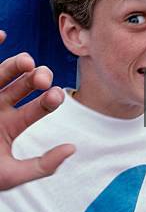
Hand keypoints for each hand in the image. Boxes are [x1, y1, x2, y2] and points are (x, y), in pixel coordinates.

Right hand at [0, 30, 74, 189]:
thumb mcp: (9, 176)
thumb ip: (41, 166)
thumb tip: (72, 148)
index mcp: (12, 124)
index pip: (38, 107)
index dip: (50, 99)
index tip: (57, 94)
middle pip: (23, 85)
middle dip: (36, 78)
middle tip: (43, 77)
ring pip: (2, 73)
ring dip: (16, 64)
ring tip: (27, 62)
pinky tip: (1, 35)